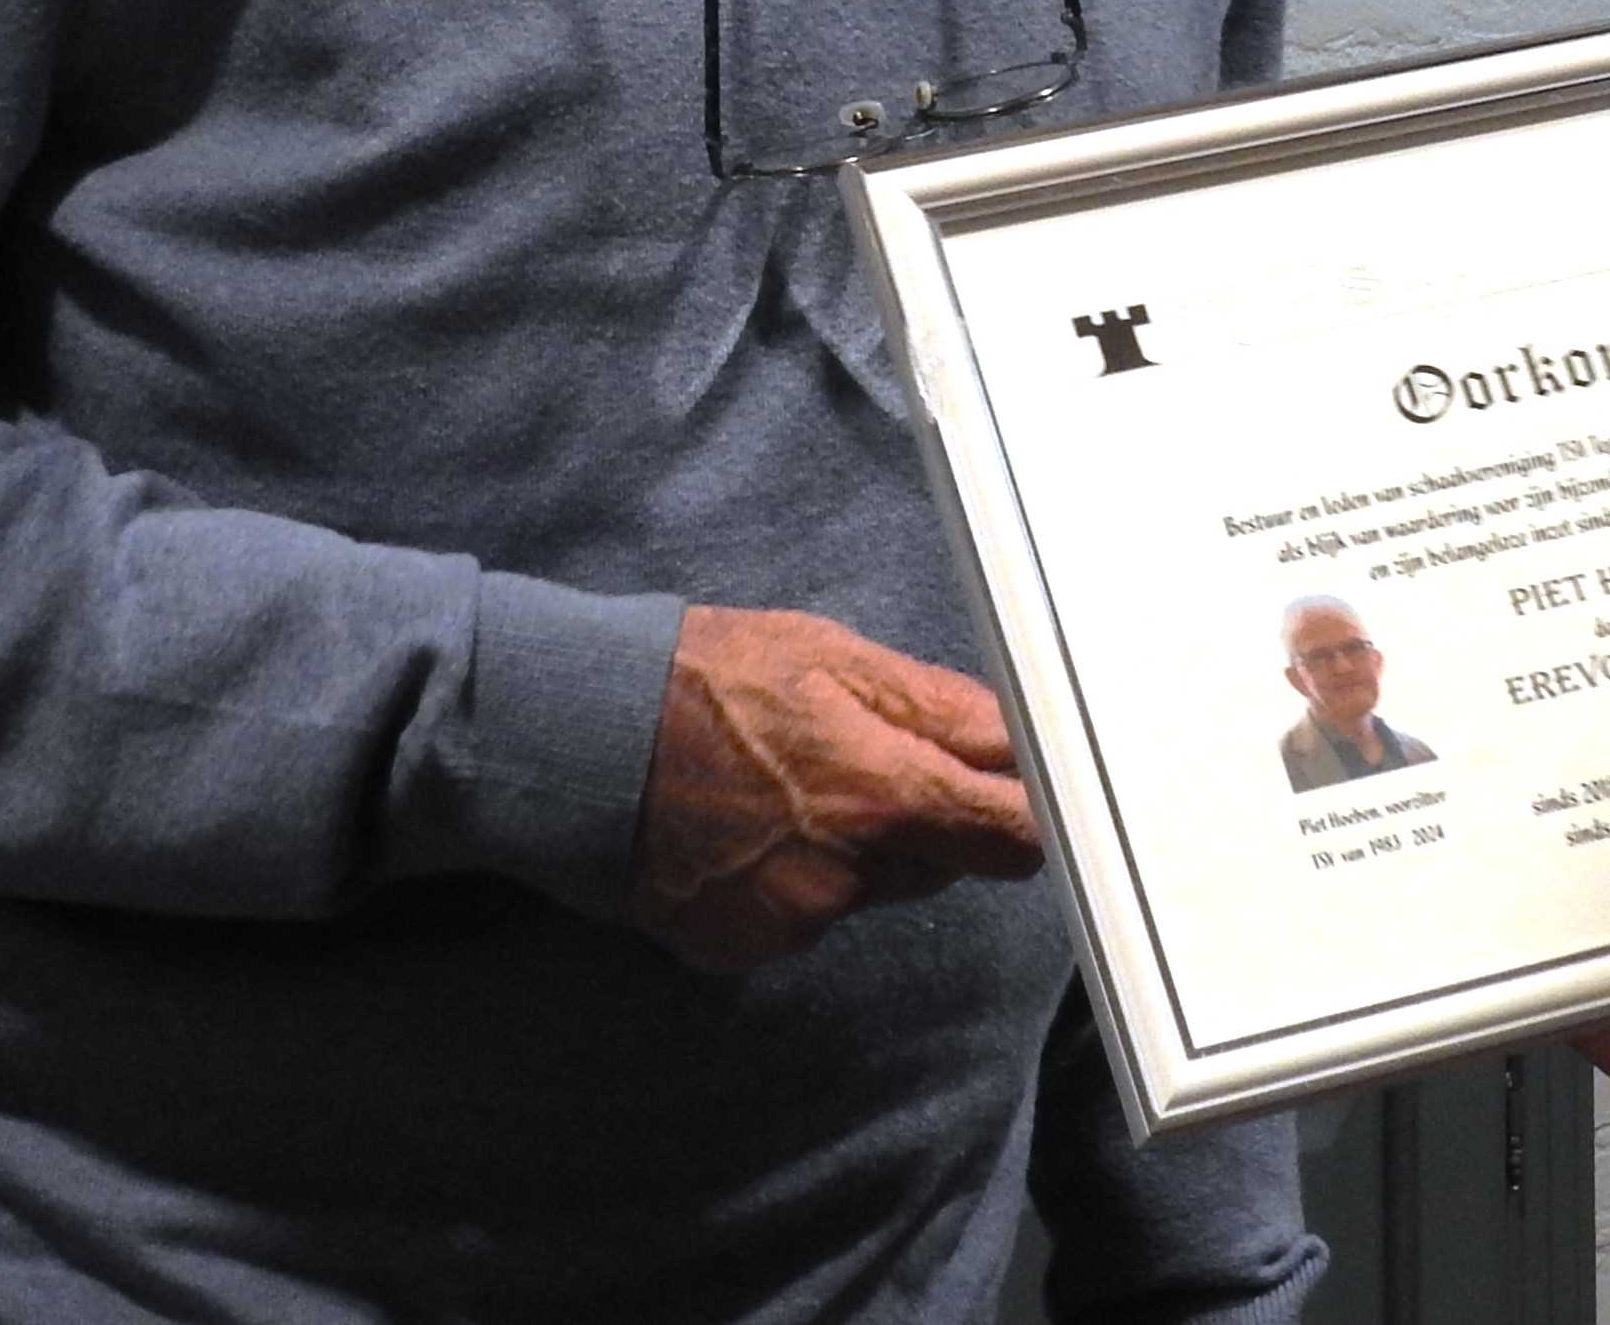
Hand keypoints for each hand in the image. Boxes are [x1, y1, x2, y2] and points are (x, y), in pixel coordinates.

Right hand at [626, 605, 1045, 969]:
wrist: (579, 742)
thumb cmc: (707, 681)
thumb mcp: (837, 659)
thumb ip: (941, 707)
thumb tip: (1021, 736)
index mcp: (886, 798)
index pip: (1016, 841)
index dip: (1029, 816)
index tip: (1026, 794)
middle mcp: (849, 879)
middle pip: (943, 863)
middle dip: (927, 816)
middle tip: (864, 756)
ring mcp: (793, 925)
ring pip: (874, 888)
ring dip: (859, 847)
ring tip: (789, 784)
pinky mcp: (743, 950)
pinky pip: (809, 916)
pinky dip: (797, 879)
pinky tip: (750, 828)